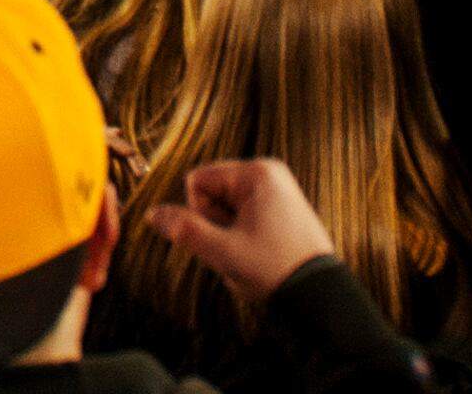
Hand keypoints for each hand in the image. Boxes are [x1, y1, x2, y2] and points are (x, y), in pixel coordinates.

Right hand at [146, 158, 344, 308]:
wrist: (319, 298)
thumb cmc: (275, 270)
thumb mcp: (223, 252)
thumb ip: (184, 230)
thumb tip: (152, 215)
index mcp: (257, 173)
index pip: (197, 181)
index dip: (200, 212)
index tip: (227, 233)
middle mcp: (269, 174)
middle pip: (212, 193)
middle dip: (216, 223)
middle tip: (241, 246)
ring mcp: (277, 191)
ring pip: (225, 208)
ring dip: (228, 232)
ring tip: (253, 252)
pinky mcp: (282, 209)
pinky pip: (243, 216)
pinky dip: (243, 235)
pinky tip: (260, 252)